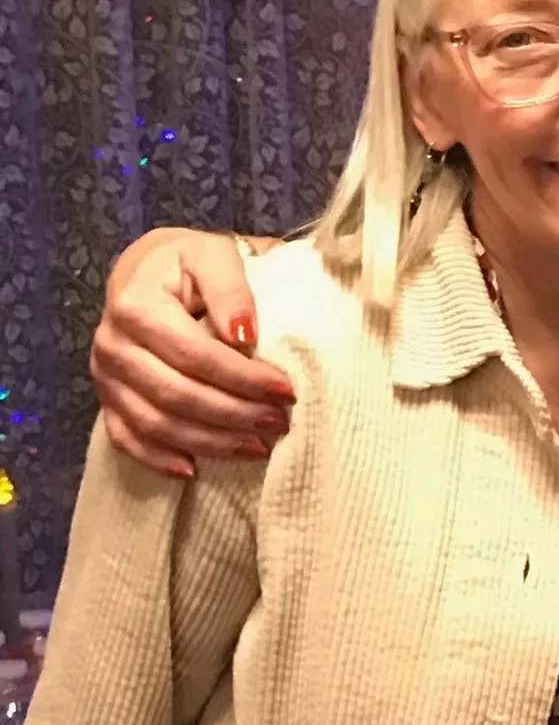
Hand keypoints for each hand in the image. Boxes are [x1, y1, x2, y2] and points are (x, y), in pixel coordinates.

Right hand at [91, 228, 290, 477]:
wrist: (150, 269)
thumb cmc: (191, 262)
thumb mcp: (215, 255)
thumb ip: (230, 289)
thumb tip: (243, 335)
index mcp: (136, 305)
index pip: (194, 354)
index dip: (241, 376)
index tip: (286, 390)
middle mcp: (112, 344)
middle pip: (174, 394)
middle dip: (232, 414)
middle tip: (279, 423)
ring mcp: (105, 375)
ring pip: (154, 423)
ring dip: (207, 442)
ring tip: (256, 448)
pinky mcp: (107, 397)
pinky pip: (125, 438)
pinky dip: (158, 458)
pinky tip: (194, 469)